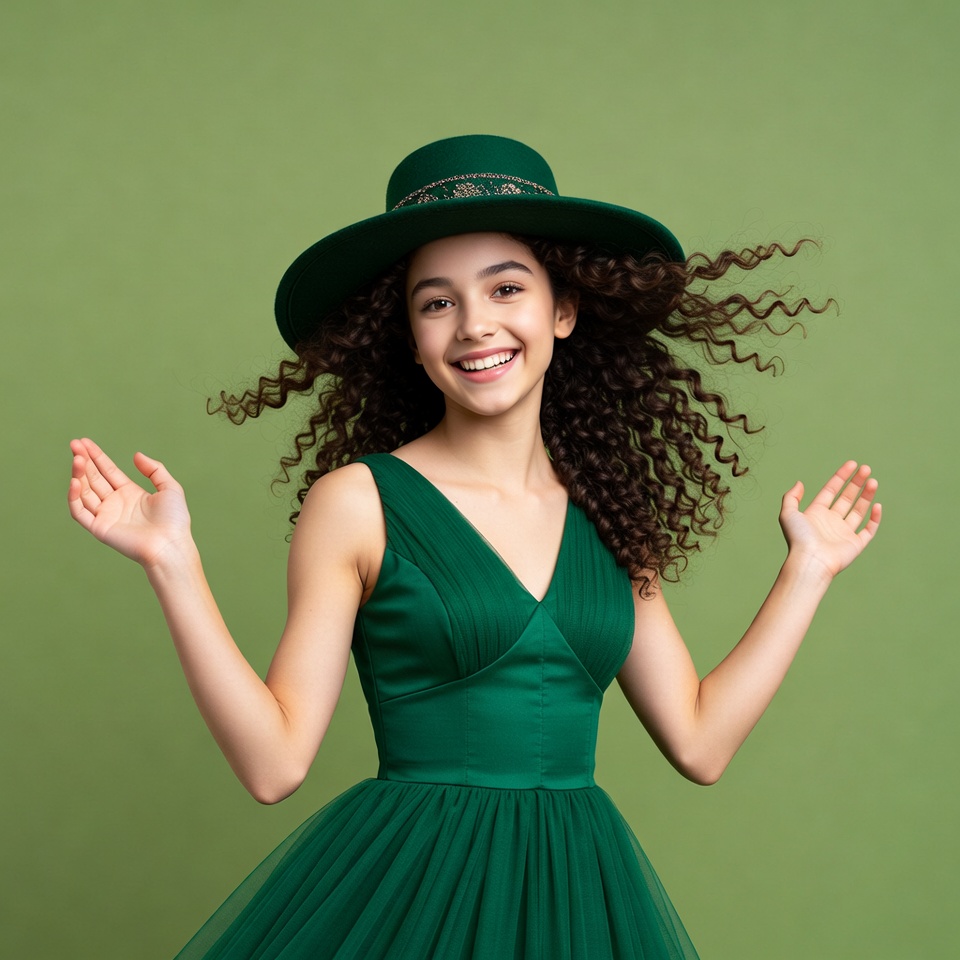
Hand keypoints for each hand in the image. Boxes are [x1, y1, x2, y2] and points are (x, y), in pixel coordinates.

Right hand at [68, 438, 192, 566]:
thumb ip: (154, 470)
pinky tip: (75, 481)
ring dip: (78, 474)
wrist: (170, 544)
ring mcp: (106, 515)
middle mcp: (115, 503)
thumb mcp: (170, 487)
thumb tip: (136, 455)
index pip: (107, 471)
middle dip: (83, 461)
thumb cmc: (174, 519)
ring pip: (84, 492)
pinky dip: (74, 498)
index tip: (84, 442)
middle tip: (74, 444)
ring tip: (77, 458)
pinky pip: (80, 512)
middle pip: (93, 478)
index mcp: (130, 493)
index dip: (96, 456)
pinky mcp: (99, 528)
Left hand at [779, 461, 880, 580]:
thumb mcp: (788, 514)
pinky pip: (869, 529)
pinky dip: (874, 518)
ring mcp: (844, 533)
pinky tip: (876, 505)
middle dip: (856, 483)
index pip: (831, 491)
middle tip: (866, 469)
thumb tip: (799, 482)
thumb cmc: (798, 538)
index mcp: (816, 514)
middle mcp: (831, 522)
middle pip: (847, 498)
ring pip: (859, 510)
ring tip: (873, 481)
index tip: (852, 464)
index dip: (841, 477)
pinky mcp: (856, 544)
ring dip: (867, 495)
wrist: (810, 561)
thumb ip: (791, 497)